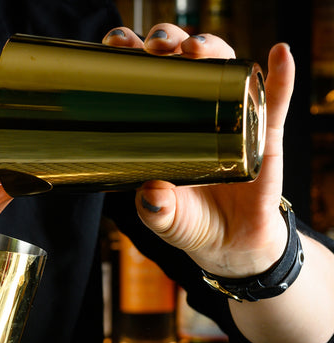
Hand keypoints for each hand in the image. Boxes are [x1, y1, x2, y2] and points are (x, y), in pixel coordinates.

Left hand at [103, 24, 294, 277]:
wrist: (230, 243)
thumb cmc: (190, 223)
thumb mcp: (165, 219)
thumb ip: (155, 209)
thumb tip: (152, 193)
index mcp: (167, 127)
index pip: (149, 80)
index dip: (135, 56)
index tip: (118, 44)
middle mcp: (199, 114)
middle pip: (185, 64)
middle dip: (170, 43)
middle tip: (157, 45)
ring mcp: (233, 119)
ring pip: (226, 71)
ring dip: (213, 49)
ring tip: (197, 47)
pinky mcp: (265, 136)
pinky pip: (275, 102)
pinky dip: (279, 79)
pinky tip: (278, 55)